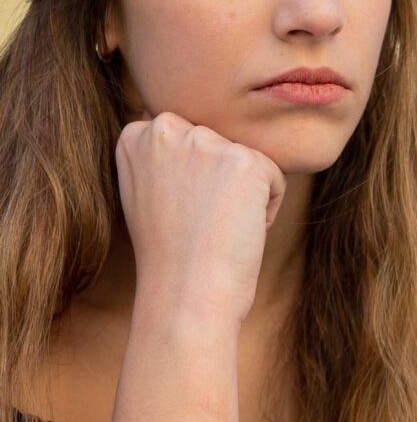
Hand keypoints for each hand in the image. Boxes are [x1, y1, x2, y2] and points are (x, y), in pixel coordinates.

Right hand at [114, 109, 286, 325]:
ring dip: (243, 196)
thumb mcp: (148, 193)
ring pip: (248, 161)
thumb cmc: (172, 256)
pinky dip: (267, 209)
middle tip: (199, 223)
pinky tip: (237, 230)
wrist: (186, 293)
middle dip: (219, 183)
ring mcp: (205, 142)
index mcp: (136, 134)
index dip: (192, 181)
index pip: (189, 136)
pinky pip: (275, 178)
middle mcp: (166, 128)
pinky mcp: (244, 161)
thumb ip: (164, 155)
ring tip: (216, 227)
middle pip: (221, 145)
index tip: (178, 212)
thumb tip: (189, 131)